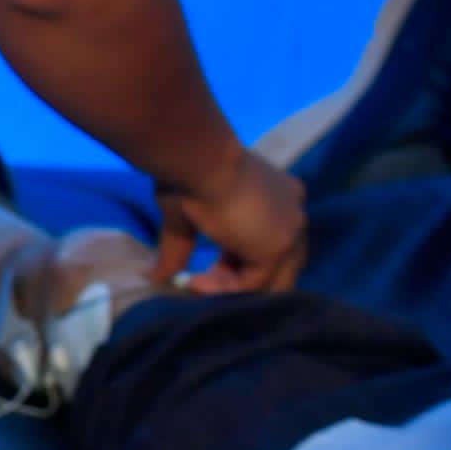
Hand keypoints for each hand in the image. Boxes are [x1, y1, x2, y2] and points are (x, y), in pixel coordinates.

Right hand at [152, 148, 307, 292]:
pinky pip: (253, 283)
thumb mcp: (184, 215)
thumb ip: (181, 247)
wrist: (199, 160)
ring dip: (229, 288)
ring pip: (269, 279)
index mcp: (281, 197)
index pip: (271, 243)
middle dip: (237, 279)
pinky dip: (224, 289)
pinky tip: (196, 282)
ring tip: (196, 284)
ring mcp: (292, 232)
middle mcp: (295, 214)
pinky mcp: (278, 249)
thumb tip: (154, 276)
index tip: (203, 270)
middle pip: (279, 265)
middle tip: (202, 281)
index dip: (236, 263)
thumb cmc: (191, 174)